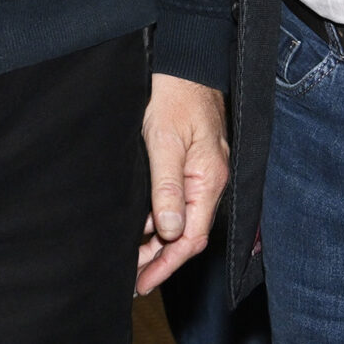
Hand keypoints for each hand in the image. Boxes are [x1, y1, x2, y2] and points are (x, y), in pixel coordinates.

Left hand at [135, 72, 227, 294]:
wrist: (185, 61)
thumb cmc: (175, 95)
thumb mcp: (163, 142)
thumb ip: (167, 188)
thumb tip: (167, 232)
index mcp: (209, 180)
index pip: (192, 237)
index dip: (167, 263)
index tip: (143, 282)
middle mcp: (211, 180)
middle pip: (188, 233)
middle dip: (160, 258)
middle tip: (132, 277)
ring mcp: (204, 171)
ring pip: (183, 218)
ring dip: (158, 239)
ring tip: (132, 256)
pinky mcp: (194, 162)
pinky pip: (181, 200)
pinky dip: (160, 216)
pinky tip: (143, 223)